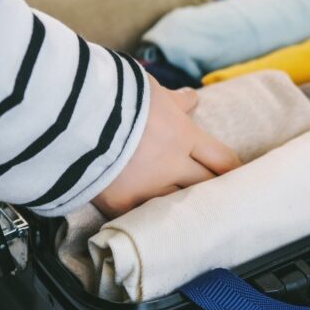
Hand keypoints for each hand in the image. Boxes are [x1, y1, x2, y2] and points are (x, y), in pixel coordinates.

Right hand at [92, 77, 240, 217]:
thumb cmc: (112, 94)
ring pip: (177, 205)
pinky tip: (154, 221)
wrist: (71, 115)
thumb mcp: (147, 87)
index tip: (238, 176)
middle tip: (221, 199)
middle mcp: (171, 166)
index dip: (233, 169)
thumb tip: (191, 98)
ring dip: (182, 205)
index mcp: (182, 135)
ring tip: (188, 212)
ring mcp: (146, 188)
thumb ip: (172, 99)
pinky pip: (141, 215)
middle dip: (213, 190)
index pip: (221, 159)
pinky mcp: (120, 204)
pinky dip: (147, 215)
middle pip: (205, 186)